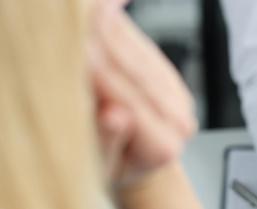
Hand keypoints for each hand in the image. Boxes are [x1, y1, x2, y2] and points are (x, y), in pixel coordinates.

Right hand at [88, 0, 196, 188]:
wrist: (132, 166)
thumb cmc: (112, 169)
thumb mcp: (100, 165)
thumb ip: (108, 139)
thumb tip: (116, 116)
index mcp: (163, 147)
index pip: (129, 102)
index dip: (102, 74)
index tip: (78, 52)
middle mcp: (179, 120)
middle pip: (138, 74)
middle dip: (105, 46)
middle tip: (78, 24)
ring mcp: (179, 97)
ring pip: (142, 56)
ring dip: (113, 31)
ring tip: (88, 13)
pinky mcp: (171, 77)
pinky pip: (145, 48)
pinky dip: (122, 31)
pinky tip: (104, 13)